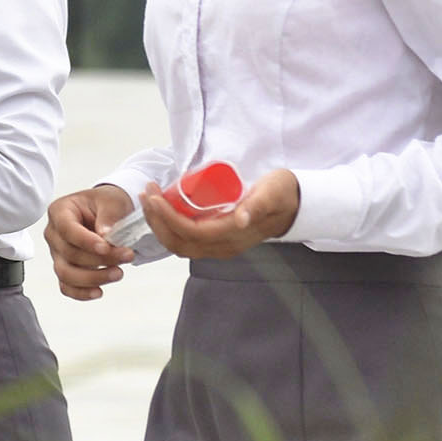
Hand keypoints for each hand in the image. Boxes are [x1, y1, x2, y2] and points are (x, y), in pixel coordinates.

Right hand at [46, 184, 138, 300]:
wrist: (107, 212)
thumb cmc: (106, 203)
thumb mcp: (112, 201)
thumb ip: (109, 215)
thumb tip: (106, 235)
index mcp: (60, 211)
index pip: (67, 229)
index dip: (85, 241)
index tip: (106, 247)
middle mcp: (54, 234)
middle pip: (68, 254)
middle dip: (99, 260)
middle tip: (127, 256)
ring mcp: (57, 253)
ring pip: (65, 273)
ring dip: (92, 278)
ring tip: (118, 273)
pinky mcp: (65, 268)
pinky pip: (66, 286)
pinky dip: (81, 293)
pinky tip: (99, 292)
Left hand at [142, 167, 300, 262]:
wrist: (294, 205)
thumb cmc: (281, 194)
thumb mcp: (272, 193)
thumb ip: (258, 205)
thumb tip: (241, 219)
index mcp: (232, 236)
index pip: (190, 232)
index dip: (168, 217)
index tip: (154, 197)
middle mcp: (222, 246)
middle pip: (177, 242)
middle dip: (156, 221)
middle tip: (147, 194)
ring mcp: (218, 246)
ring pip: (178, 244)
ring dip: (159, 224)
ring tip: (149, 198)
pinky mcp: (215, 241)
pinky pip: (184, 240)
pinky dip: (168, 226)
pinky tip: (161, 207)